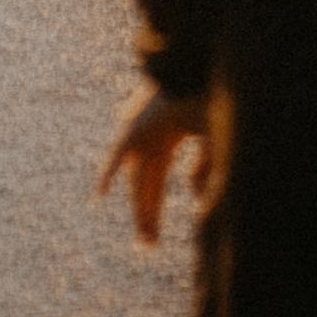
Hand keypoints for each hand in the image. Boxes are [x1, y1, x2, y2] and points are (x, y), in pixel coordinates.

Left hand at [98, 85, 210, 246]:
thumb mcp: (216, 138)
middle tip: (148, 246)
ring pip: (138, 177)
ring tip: (145, 239)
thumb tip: (193, 196)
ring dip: (141, 207)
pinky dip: (111, 171)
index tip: (152, 236)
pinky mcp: (137, 124)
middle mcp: (152, 131)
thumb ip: (206, 166)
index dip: (153, 207)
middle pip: (145, 183)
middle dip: (147, 215)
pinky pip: (120, 152)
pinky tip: (100, 193)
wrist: (208, 69)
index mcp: (170, 130)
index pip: (156, 177)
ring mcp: (143, 127)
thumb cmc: (216, 96)